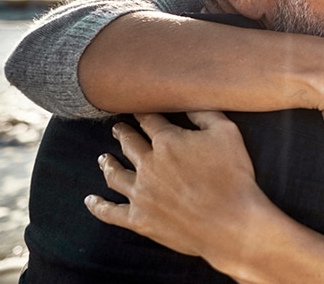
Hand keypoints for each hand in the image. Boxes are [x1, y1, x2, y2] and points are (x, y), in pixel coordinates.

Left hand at [84, 111, 264, 269]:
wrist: (230, 223)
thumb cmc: (233, 177)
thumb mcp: (227, 133)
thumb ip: (205, 113)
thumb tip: (188, 101)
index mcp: (167, 141)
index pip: (150, 120)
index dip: (144, 112)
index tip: (139, 109)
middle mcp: (148, 165)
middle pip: (129, 143)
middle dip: (123, 133)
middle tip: (117, 128)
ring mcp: (141, 193)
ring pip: (115, 174)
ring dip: (108, 164)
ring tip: (103, 158)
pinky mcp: (139, 219)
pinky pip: (111, 212)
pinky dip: (98, 206)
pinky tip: (90, 200)